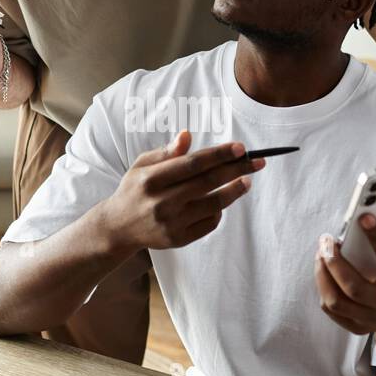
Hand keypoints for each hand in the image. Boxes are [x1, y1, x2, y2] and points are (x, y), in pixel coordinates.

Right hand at [102, 129, 264, 251]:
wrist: (118, 227)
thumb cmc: (135, 189)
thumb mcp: (142, 165)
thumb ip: (167, 152)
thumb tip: (187, 136)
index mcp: (152, 179)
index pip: (193, 163)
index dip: (219, 155)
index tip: (241, 148)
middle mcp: (161, 202)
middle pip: (208, 183)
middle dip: (237, 170)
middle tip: (257, 161)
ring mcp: (171, 223)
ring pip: (213, 205)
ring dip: (235, 191)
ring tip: (247, 180)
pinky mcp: (178, 240)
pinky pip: (208, 224)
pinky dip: (219, 212)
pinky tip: (223, 201)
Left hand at [315, 210, 375, 335]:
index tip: (363, 216)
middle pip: (354, 287)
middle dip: (336, 262)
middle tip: (327, 240)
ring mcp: (369, 318)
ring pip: (336, 302)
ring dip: (323, 275)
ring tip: (321, 253)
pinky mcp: (355, 327)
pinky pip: (330, 310)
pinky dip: (323, 288)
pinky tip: (323, 270)